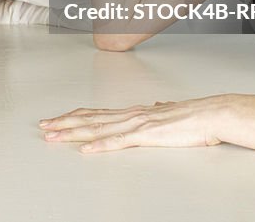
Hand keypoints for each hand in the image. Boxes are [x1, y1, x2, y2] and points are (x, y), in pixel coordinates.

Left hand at [38, 96, 227, 152]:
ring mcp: (136, 124)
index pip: (97, 113)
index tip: (57, 119)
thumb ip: (158, 110)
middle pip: (89, 119)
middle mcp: (130, 115)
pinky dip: (99, 146)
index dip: (74, 116)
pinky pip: (118, 142)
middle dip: (64, 123)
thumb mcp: (170, 111)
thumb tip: (154, 105)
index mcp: (134, 112)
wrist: (211, 114)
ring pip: (97, 129)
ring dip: (73, 133)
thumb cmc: (194, 116)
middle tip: (44, 126)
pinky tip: (86, 149)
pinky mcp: (146, 135)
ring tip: (54, 136)